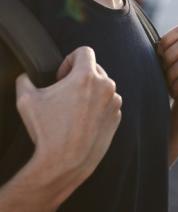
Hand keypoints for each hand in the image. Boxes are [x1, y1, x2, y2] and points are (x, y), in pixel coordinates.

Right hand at [15, 46, 121, 188]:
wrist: (64, 163)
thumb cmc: (47, 132)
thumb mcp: (26, 101)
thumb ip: (25, 81)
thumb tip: (24, 77)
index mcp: (87, 76)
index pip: (84, 51)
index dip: (69, 59)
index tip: (61, 76)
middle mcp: (105, 85)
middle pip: (94, 69)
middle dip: (78, 78)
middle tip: (64, 95)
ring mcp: (114, 101)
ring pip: (101, 88)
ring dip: (89, 93)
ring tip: (72, 110)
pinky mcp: (116, 117)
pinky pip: (107, 104)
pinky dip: (97, 108)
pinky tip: (82, 122)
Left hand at [158, 24, 177, 124]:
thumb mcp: (175, 60)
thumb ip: (170, 48)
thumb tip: (155, 43)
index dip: (167, 39)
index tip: (158, 54)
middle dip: (168, 57)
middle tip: (162, 70)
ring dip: (171, 73)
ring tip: (167, 82)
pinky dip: (176, 85)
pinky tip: (175, 91)